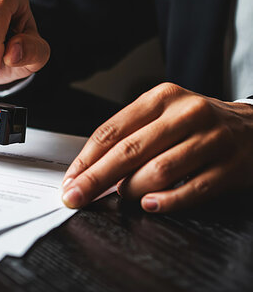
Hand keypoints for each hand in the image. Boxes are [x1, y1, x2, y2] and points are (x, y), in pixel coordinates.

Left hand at [61, 83, 252, 212]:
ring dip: (132, 189)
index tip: (70, 180)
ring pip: (158, 170)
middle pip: (129, 150)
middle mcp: (186, 113)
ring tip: (124, 196)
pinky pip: (192, 189)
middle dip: (95, 178)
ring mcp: (211, 139)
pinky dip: (166, 201)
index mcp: (162, 97)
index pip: (112, 130)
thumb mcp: (164, 114)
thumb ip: (130, 136)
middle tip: (76, 197)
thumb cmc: (198, 124)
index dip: (86, 159)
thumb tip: (90, 170)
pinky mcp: (231, 166)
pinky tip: (150, 204)